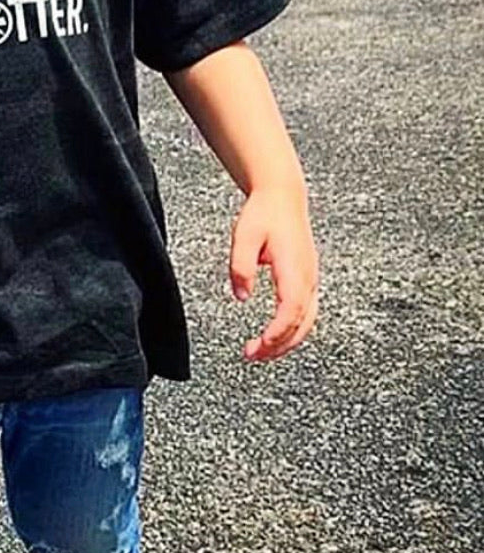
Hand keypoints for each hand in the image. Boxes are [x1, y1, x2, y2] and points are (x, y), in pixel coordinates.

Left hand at [230, 186, 318, 362]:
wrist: (283, 197)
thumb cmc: (264, 214)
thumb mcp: (244, 236)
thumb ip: (240, 267)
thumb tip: (241, 296)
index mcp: (294, 268)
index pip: (291, 309)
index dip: (277, 332)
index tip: (259, 345)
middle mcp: (308, 278)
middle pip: (301, 323)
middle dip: (278, 345)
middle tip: (252, 356)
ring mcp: (311, 280)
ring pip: (306, 322)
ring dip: (285, 341)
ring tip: (259, 352)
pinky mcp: (307, 280)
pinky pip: (305, 313)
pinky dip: (291, 330)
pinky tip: (273, 337)